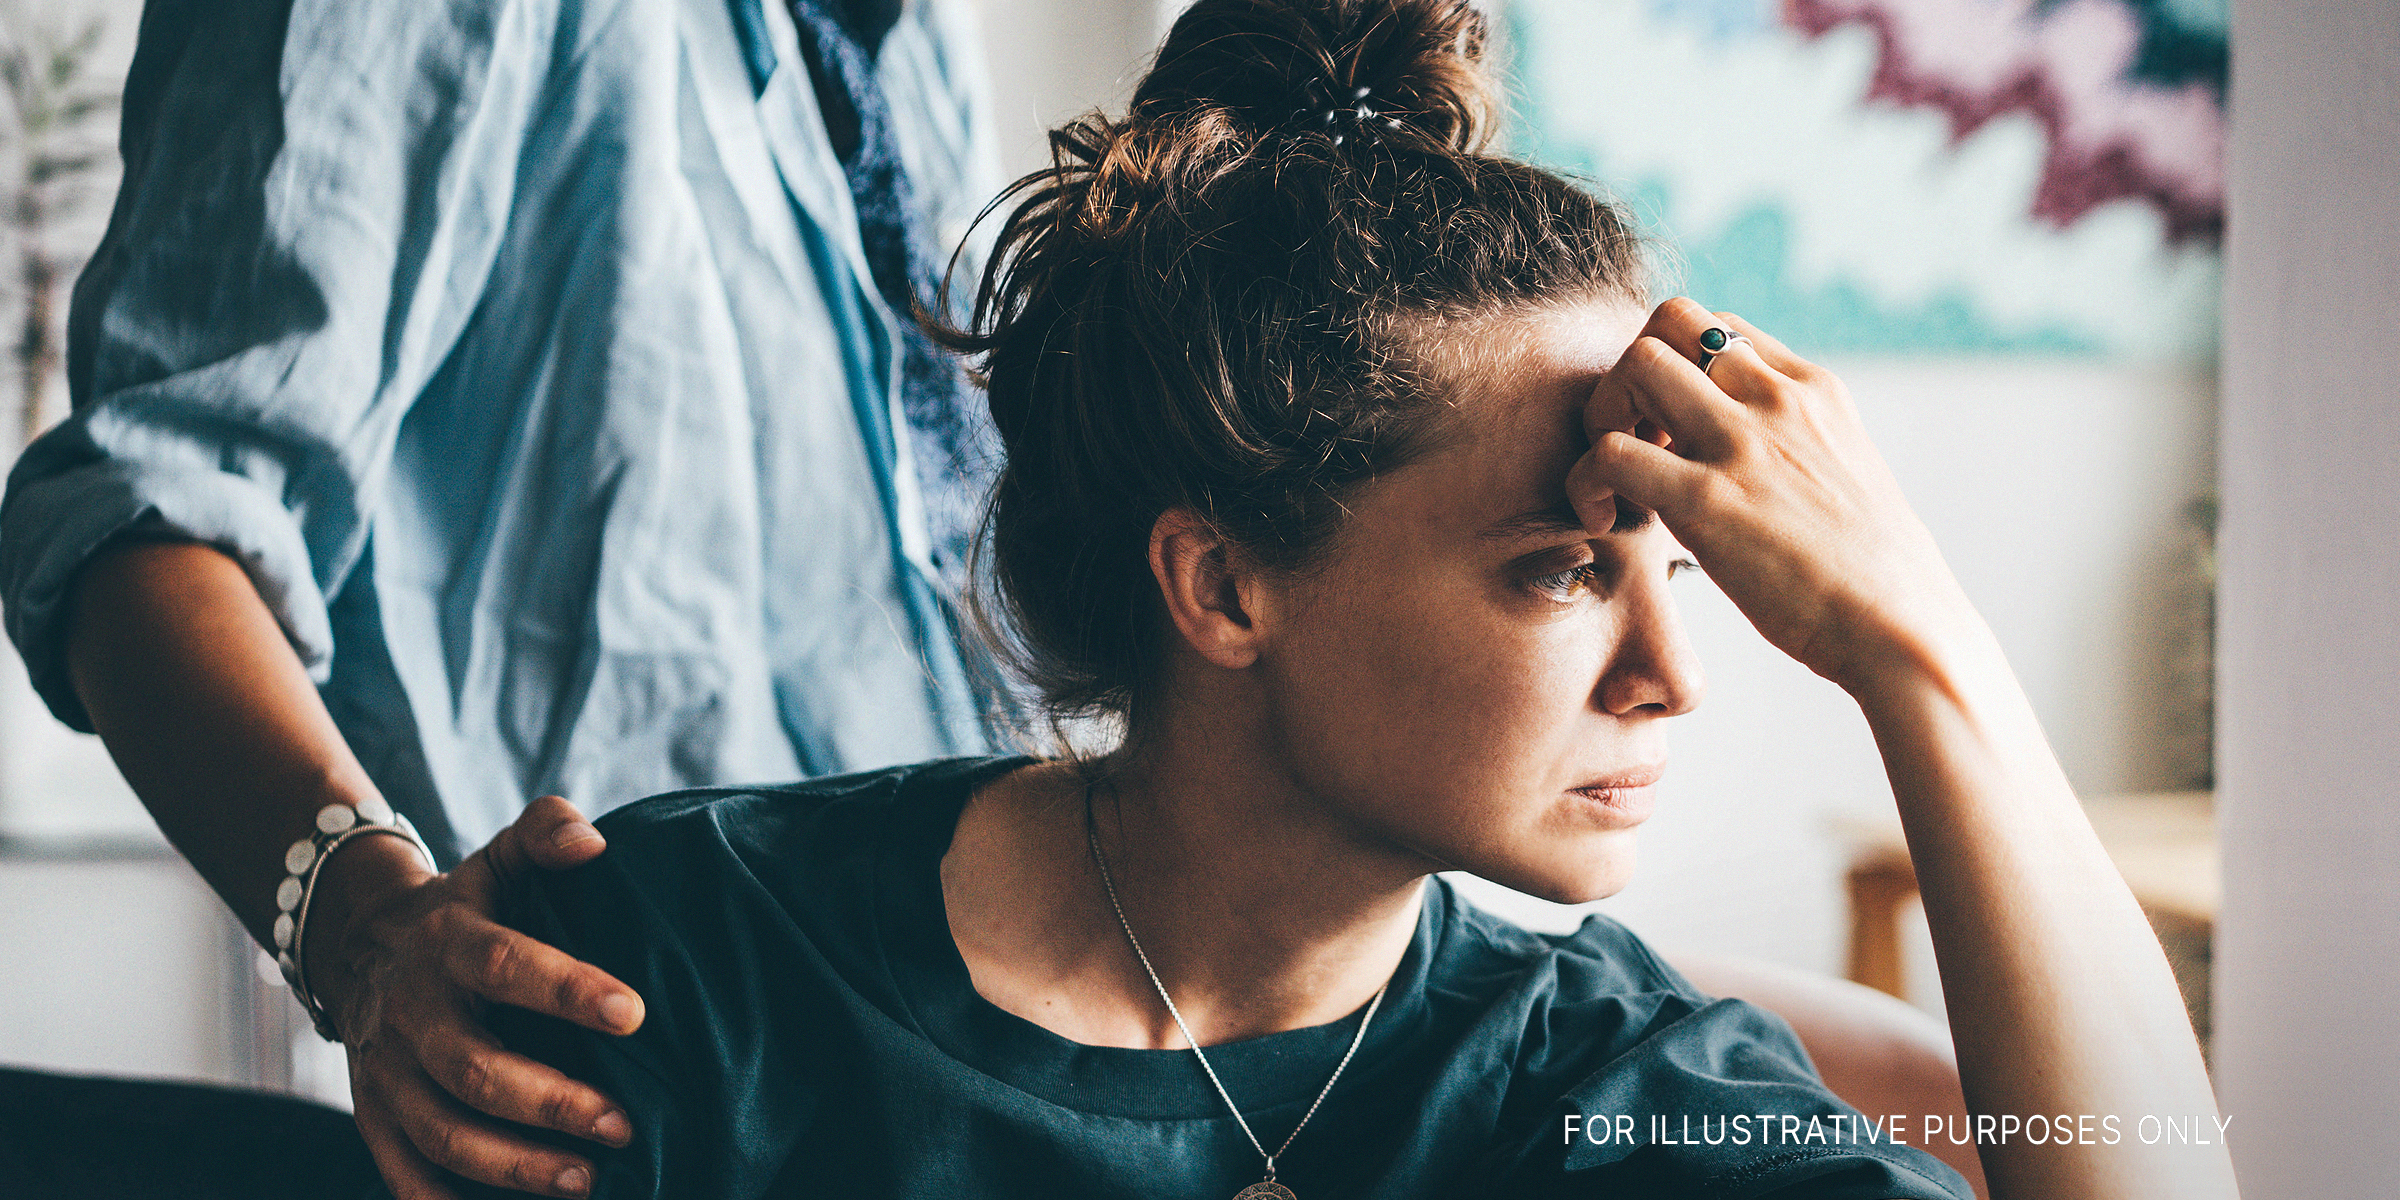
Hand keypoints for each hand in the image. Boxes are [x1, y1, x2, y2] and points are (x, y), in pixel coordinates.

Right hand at [304, 796, 646, 1198]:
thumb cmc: (469, 907)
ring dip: (515, 1166)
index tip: (634, 1012)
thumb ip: (546, 833)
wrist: (363, 947)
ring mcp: (386, 1075)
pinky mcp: (375, 1119)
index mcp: (447, 945)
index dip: (566, 988)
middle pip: (473, 1070)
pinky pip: (405, 1176)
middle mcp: (411, 1014)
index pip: (503, 965)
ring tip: (589, 1183)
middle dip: (550, 1103)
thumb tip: (593, 843)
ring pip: (444, 1134)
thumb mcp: (499, 859)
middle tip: (624, 1125)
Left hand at [1566, 297, 1979, 692]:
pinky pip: (1610, 453)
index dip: (1680, 368)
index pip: (1721, 327)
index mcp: (1813, 390)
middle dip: (1633, 372)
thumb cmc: (1877, 578)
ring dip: (1602, 412)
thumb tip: (1773, 471)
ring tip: (1612, 477)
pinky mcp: (1706, 501)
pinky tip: (1603, 521)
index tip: (1676, 430)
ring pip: (1635, 363)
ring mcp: (1741, 444)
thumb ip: (1802, 451)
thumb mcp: (1849, 478)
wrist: (1904, 629)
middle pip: (1670, 319)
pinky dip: (1587, 482)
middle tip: (1632, 441)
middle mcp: (1776, 400)